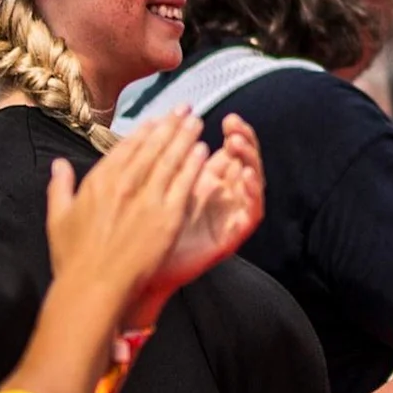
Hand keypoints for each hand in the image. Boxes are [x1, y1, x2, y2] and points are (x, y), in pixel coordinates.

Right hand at [46, 111, 208, 305]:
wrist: (93, 287)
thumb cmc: (74, 259)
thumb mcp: (58, 218)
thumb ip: (60, 187)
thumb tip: (58, 165)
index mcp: (99, 182)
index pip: (127, 147)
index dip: (145, 131)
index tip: (157, 120)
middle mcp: (125, 184)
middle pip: (153, 147)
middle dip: (170, 125)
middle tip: (185, 110)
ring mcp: (147, 199)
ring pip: (171, 160)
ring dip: (185, 138)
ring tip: (197, 123)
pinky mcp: (167, 216)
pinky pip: (184, 183)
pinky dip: (194, 165)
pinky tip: (204, 152)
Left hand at [150, 114, 263, 299]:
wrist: (138, 274)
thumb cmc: (138, 234)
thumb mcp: (147, 189)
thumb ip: (158, 161)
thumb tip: (159, 125)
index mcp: (203, 180)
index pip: (223, 149)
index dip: (224, 132)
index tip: (218, 117)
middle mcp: (221, 193)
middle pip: (242, 159)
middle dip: (241, 138)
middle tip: (232, 124)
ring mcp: (230, 212)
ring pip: (252, 179)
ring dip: (250, 158)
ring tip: (237, 143)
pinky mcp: (235, 232)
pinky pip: (254, 208)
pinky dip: (253, 190)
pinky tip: (246, 175)